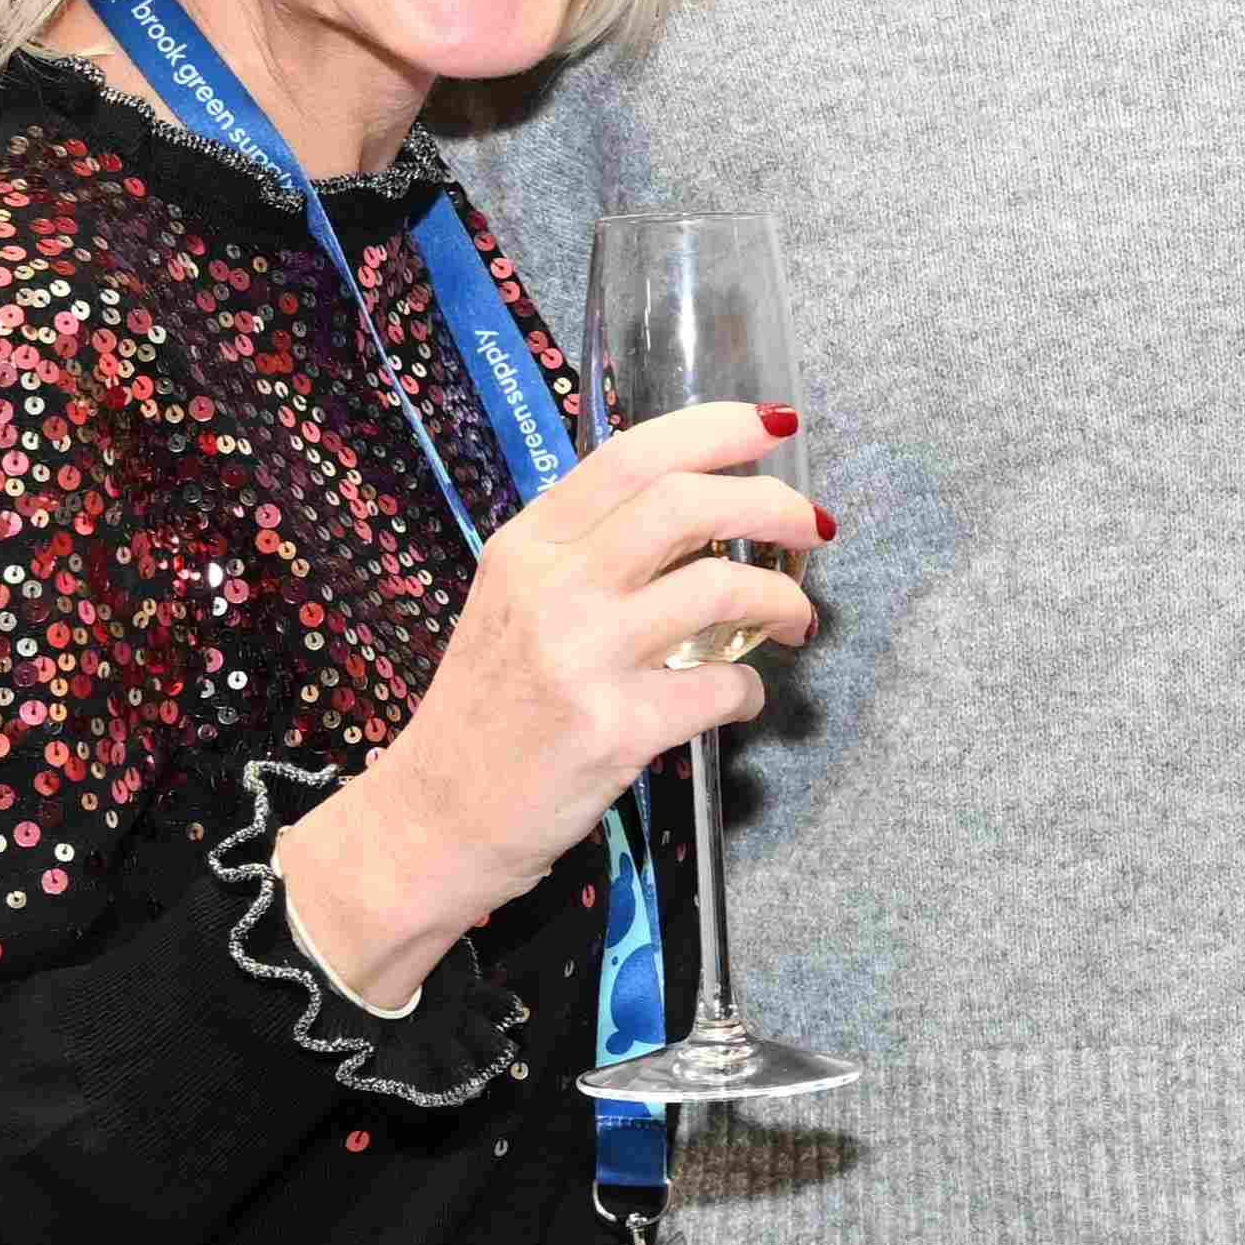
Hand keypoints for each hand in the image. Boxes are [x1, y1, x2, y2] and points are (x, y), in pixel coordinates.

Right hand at [276, 401, 822, 1012]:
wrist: (432, 819)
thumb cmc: (487, 709)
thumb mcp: (514, 604)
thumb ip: (587, 555)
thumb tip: (698, 512)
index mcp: (527, 545)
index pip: (632, 456)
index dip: (717, 430)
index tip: (774, 426)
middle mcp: (550, 588)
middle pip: (684, 504)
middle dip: (771, 503)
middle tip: (812, 526)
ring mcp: (580, 659)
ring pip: (717, 590)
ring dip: (781, 599)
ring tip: (797, 619)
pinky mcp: (612, 730)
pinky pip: (720, 688)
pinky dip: (750, 689)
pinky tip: (742, 697)